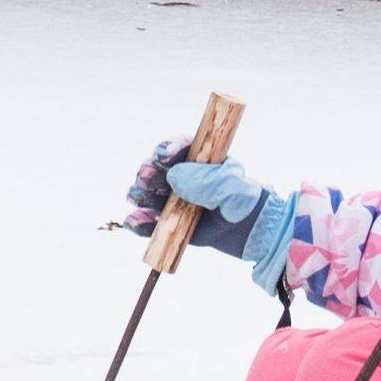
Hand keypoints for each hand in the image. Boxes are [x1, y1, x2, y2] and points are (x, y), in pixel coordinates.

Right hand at [120, 143, 269, 245]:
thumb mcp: (231, 187)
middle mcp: (180, 176)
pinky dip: (138, 222)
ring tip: (137, 197)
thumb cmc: (242, 201)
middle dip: (147, 172)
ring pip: (146, 193)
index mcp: (197, 159)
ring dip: (138, 194)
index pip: (178, 148)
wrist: (247, 232)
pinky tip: (133, 222)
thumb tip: (172, 177)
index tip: (163, 156)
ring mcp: (171, 199)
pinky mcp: (167, 222)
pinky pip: (148, 221)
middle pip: (155, 169)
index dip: (167, 149)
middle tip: (146, 179)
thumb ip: (206, 180)